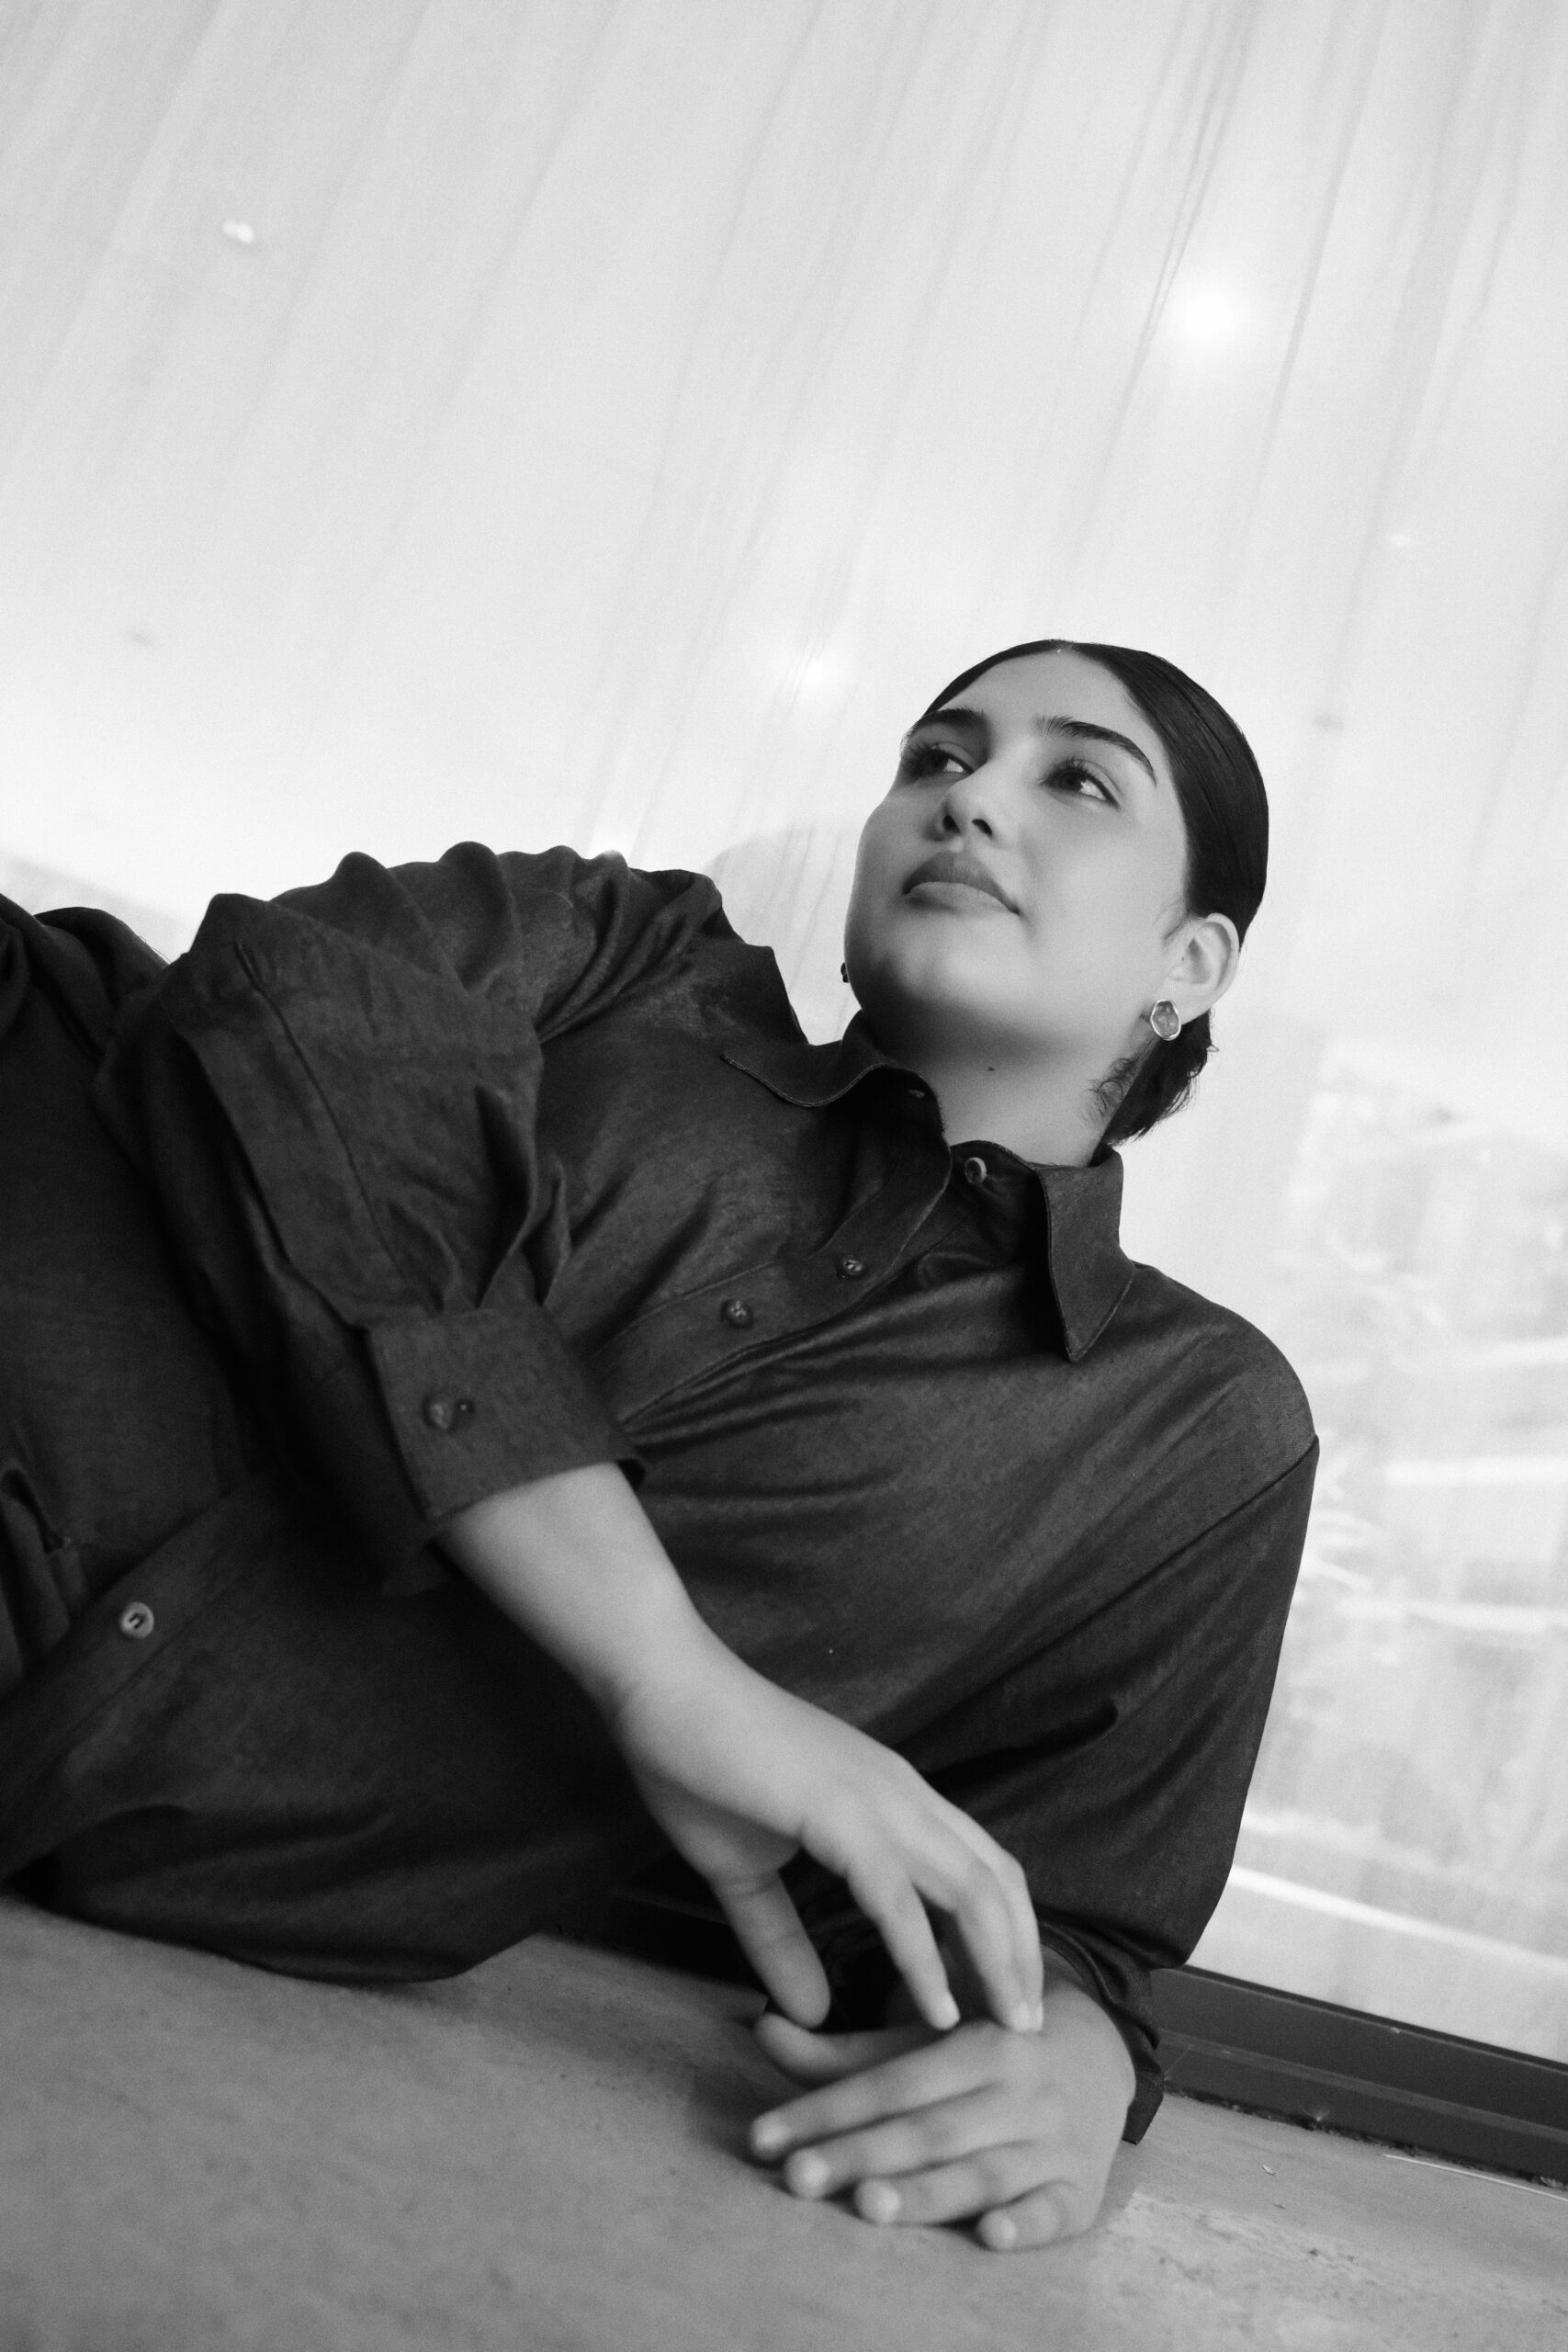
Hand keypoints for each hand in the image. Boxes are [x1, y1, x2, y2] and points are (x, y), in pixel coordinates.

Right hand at [609, 1635, 1043, 2039]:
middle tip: (1027, 2030)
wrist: (662, 1687)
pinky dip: (924, 1959)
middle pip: (999, 1881)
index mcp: (892, 1797)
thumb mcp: (743, 1869)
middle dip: (1023, 1958)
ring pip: (971, 1890)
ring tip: (1009, 2029)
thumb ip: (780, 1939)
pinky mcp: (839, 1814)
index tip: (1007, 2000)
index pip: (981, 1867)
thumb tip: (810, 2013)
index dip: (1006, 1933)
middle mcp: (903, 1794)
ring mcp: (877, 1800)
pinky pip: (898, 1899)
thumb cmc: (699, 1763)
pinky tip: (935, 2010)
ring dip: (998, 1964)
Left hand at [747, 1972, 1134, 2250]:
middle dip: (860, 2155)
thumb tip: (762, 2028)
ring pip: (983, 2171)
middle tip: (797, 2178)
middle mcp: (1019, 2089)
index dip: (827, 2110)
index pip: (892, 2082)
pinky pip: (1055, 2211)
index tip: (766, 2138)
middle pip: (929, 2129)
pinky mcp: (1082, 2191)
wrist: (1101, 2051)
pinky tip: (990, 2236)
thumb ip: (844, 2052)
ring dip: (927, 2192)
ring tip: (868, 2205)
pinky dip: (1026, 2225)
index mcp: (979, 2041)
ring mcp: (1054, 2141)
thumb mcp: (925, 2041)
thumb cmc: (987, 2054)